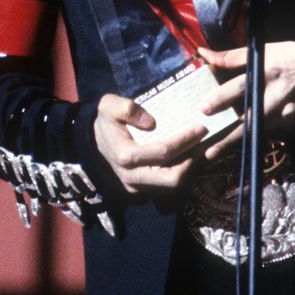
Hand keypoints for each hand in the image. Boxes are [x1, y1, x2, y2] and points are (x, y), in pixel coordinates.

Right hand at [91, 92, 205, 191]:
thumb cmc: (104, 120)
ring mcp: (135, 186)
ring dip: (188, 168)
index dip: (185, 141)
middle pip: (171, 178)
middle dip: (192, 160)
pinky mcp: (139, 188)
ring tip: (200, 148)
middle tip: (204, 142)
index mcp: (125, 156)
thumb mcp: (109, 106)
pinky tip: (188, 156)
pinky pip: (164, 185)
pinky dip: (179, 171)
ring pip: (170, 185)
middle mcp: (131, 176)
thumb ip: (128, 109)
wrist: (90, 139)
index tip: (201, 128)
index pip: (163, 152)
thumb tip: (151, 122)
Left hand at [196, 41, 294, 159]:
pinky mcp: (292, 119)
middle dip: (229, 136)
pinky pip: (269, 129)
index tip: (203, 109)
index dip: (222, 98)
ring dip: (237, 142)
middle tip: (208, 150)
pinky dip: (253, 134)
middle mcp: (276, 93)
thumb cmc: (289, 55)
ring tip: (215, 153)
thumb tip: (204, 54)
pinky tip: (238, 143)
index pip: (240, 86)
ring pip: (258, 129)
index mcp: (266, 71)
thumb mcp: (263, 50)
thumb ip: (232, 56)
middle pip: (249, 119)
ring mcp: (286, 109)